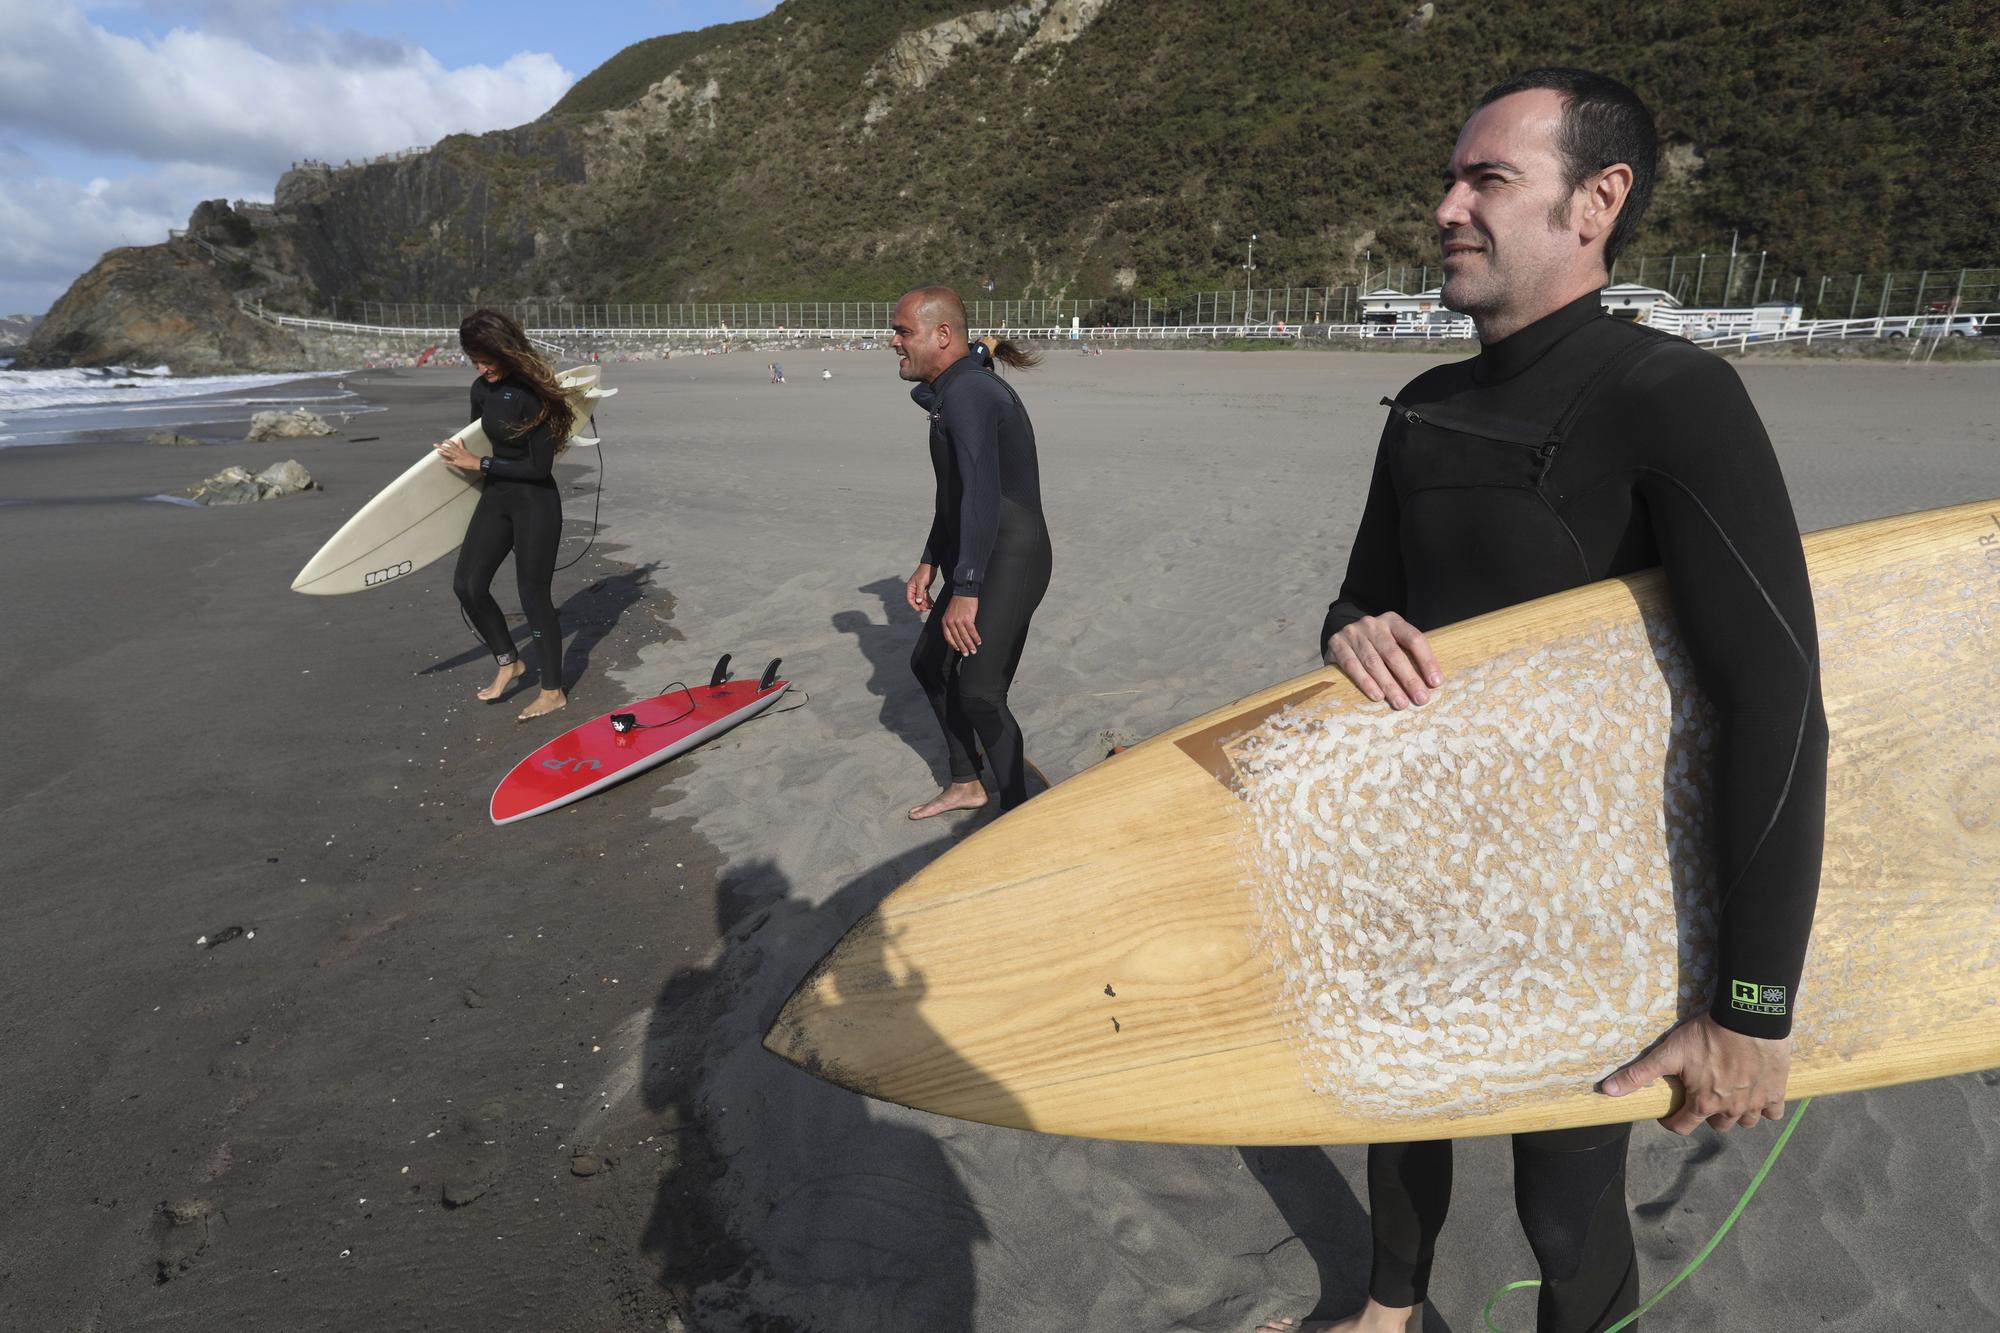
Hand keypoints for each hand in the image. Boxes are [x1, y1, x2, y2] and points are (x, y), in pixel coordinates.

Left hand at [434, 439, 479, 472]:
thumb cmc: (471, 456)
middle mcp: (457, 453)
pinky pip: (451, 462)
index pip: (452, 444)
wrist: (476, 462)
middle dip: (441, 446)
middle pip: (448, 449)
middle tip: (435, 445)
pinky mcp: (457, 463)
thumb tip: (459, 439)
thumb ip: (461, 444)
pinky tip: (442, 461)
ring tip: (437, 451)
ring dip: (443, 452)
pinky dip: (447, 462)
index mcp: (459, 449)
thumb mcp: (466, 449)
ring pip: (449, 454)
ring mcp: (457, 458)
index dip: (448, 442)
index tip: (443, 440)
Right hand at [906, 564, 935, 612]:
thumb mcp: (921, 583)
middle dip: (921, 605)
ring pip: (921, 599)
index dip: (914, 605)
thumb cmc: (924, 572)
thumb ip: (919, 592)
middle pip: (916, 600)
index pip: (910, 599)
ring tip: (930, 607)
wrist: (931, 565)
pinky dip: (929, 600)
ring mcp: (919, 589)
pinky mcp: (925, 588)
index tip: (919, 610)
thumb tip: (918, 601)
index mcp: (910, 587)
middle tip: (926, 609)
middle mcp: (914, 589)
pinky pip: (926, 596)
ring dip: (925, 603)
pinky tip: (932, 604)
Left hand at [941, 594, 980, 654]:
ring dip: (970, 645)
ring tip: (973, 650)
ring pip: (964, 637)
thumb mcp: (950, 613)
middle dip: (963, 648)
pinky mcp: (967, 619)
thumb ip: (951, 623)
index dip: (953, 644)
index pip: (948, 637)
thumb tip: (956, 633)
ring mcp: (959, 621)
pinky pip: (972, 631)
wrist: (964, 592)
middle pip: (957, 638)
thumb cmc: (958, 602)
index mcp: (945, 621)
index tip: (958, 649)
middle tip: (967, 654)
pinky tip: (978, 641)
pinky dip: (975, 637)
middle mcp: (951, 622)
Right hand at [1323, 612, 1440, 707]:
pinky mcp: (1337, 644)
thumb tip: (1430, 683)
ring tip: (1401, 703)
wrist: (1341, 631)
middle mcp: (1373, 624)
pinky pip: (1352, 666)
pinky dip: (1365, 682)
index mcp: (1393, 621)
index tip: (1435, 682)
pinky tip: (1377, 696)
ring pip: (1373, 662)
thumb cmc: (1375, 643)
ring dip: (1389, 685)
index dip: (1426, 660)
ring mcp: (1353, 633)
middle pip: (1393, 654)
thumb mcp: (1393, 640)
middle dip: (1409, 678)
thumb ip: (1408, 654)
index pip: (1413, 639)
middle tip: (1420, 699)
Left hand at [1599, 1012, 1791, 1134]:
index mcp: (1703, 1104)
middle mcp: (1731, 1110)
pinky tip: (1758, 1094)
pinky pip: (1774, 1113)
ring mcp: (1756, 1103)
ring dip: (1737, 1114)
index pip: (1682, 1127)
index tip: (1670, 1113)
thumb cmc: (1707, 1035)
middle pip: (1717, 1125)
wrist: (1750, 1018)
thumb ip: (1639, 1074)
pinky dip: (1767, 1108)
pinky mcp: (1777, 1092)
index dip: (1672, 1121)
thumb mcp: (1669, 1053)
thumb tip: (1607, 1090)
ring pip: (1746, 1122)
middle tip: (1702, 1097)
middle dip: (1706, 1116)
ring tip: (1730, 1097)